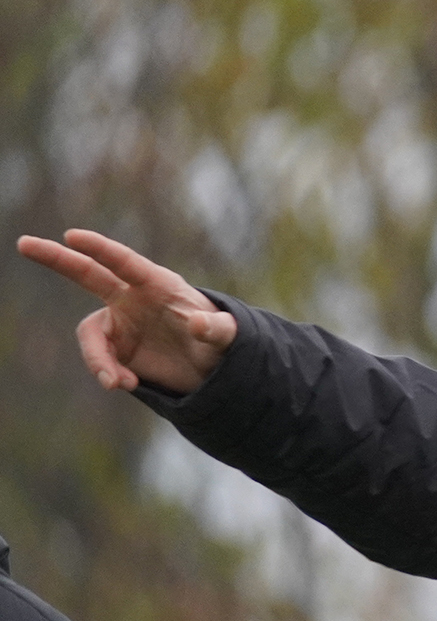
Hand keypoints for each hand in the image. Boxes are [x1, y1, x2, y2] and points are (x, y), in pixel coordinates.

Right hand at [16, 229, 236, 395]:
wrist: (211, 368)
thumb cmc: (220, 341)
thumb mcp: (228, 336)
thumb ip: (218, 329)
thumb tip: (197, 323)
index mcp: (157, 283)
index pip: (124, 262)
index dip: (100, 249)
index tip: (71, 236)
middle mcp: (131, 297)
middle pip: (88, 273)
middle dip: (56, 258)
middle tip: (23, 243)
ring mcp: (120, 322)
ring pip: (91, 335)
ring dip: (98, 359)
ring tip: (118, 383)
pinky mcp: (116, 348)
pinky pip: (100, 359)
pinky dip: (108, 372)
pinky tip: (127, 384)